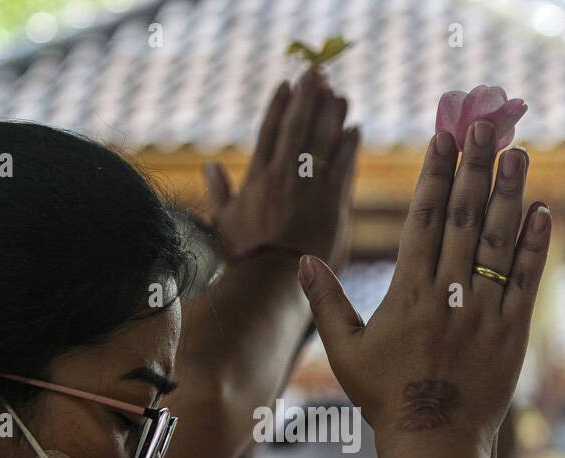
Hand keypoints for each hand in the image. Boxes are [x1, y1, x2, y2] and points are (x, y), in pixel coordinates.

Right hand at [203, 70, 358, 267]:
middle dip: (308, 97)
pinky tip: (355, 130)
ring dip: (332, 114)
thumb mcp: (222, 221)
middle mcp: (284, 176)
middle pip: (299, 126)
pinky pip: (344, 166)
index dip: (278, 106)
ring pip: (323, 141)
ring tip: (339, 95)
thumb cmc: (244, 255)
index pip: (269, 131)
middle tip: (318, 73)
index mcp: (258, 177)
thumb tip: (209, 167)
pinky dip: (349, 146)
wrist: (271, 278)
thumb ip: (218, 191)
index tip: (286, 85)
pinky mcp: (333, 203)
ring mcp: (310, 187)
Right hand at [298, 121, 550, 449]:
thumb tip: (303, 261)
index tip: (443, 140)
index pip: (424, 220)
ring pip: (499, 241)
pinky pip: (527, 280)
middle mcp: (448, 294)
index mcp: (408, 293)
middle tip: (485, 127)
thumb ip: (326, 302)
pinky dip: (535, 246)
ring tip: (517, 153)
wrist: (433, 441)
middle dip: (475, 168)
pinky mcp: (512, 331)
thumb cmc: (385, 398)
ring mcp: (483, 311)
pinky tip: (542, 212)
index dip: (435, 176)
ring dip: (509, 193)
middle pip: (465, 218)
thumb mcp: (344, 351)